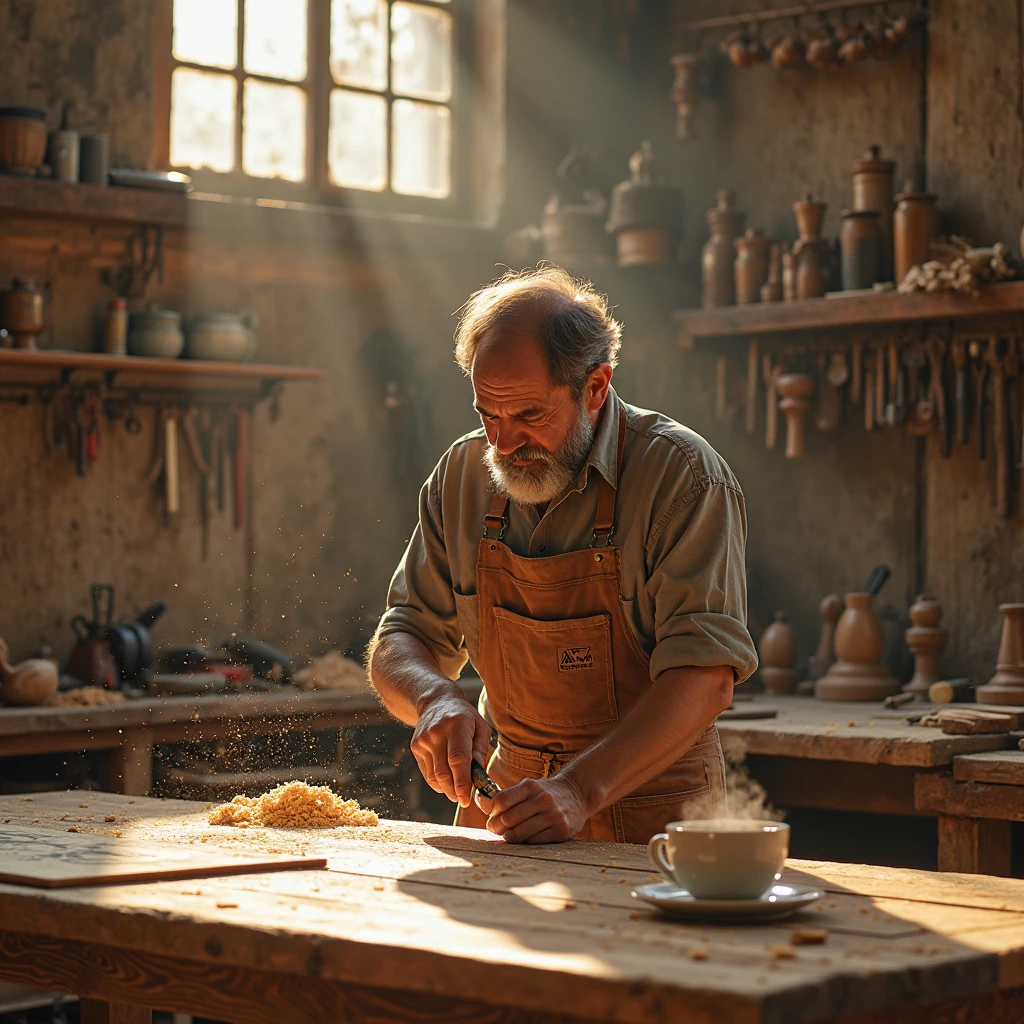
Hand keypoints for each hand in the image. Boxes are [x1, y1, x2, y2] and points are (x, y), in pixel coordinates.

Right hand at [411, 692, 490, 807]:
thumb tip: (478, 772)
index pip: (458, 759)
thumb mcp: (480, 726)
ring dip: (446, 789)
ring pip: (434, 776)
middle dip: (454, 791)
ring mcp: (423, 740)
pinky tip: (447, 782)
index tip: (466, 798)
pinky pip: (427, 773)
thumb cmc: (464, 717)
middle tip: (464, 800)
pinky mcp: (416, 747)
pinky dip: (438, 783)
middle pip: (444, 772)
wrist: (436, 701)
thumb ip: (481, 749)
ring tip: (457, 791)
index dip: (462, 781)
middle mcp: (437, 732)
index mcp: (457, 725)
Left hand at [486, 774, 589, 843]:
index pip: (502, 800)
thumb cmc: (546, 793)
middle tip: (496, 830)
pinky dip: (525, 842)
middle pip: (508, 818)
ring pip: (520, 833)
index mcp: (531, 786)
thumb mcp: (530, 787)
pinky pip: (534, 842)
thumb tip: (485, 807)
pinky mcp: (561, 831)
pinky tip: (525, 839)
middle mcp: (542, 799)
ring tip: (508, 836)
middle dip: (497, 827)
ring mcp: (553, 815)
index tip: (492, 817)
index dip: (492, 812)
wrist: (577, 794)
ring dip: (509, 837)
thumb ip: (510, 796)